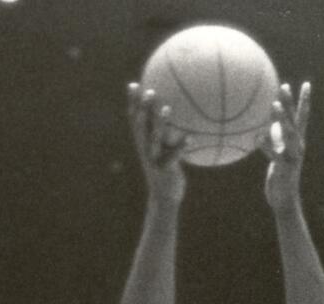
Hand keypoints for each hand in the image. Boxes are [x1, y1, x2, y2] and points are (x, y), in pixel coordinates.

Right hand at [127, 82, 186, 205]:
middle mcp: (145, 149)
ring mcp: (154, 159)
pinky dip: (181, 147)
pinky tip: (191, 138)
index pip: (134, 119)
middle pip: (141, 125)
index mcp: (143, 143)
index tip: (133, 84)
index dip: (133, 102)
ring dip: (160, 122)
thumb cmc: (167, 172)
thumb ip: (166, 136)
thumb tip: (176, 118)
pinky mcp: (164, 170)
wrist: (164, 198)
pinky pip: (173, 156)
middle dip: (143, 107)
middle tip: (149, 90)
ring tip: (168, 108)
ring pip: (154, 138)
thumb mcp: (164, 153)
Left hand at [260, 81, 309, 211]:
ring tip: (273, 105)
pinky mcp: (283, 167)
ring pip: (288, 133)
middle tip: (284, 86)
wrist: (285, 199)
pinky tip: (257, 136)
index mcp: (298, 142)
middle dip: (290, 103)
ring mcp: (292, 156)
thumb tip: (270, 125)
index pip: (303, 117)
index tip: (306, 84)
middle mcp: (298, 146)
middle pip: (295, 120)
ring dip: (281, 118)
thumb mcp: (280, 154)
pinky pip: (274, 154)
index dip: (305, 101)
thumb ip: (278, 140)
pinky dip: (266, 145)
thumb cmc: (281, 176)